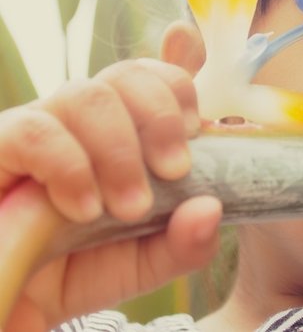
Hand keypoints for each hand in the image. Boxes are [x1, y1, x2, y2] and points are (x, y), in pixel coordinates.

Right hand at [1, 21, 219, 331]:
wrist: (9, 307)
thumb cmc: (76, 269)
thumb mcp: (143, 261)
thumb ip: (184, 240)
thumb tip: (211, 208)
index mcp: (121, 133)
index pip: (150, 78)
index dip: (177, 67)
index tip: (196, 94)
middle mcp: (82, 122)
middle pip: (128, 74)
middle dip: (162, 116)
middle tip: (175, 170)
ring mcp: (40, 129)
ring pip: (87, 95)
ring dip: (121, 149)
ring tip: (130, 206)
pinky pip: (34, 131)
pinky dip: (71, 167)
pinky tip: (83, 208)